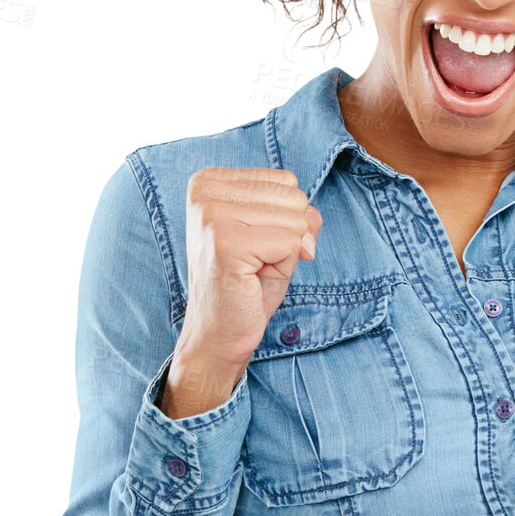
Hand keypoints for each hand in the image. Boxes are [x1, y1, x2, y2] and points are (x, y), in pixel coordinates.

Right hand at [177, 167, 321, 371]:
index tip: (253, 243)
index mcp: (210, 181)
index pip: (286, 180)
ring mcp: (212, 215)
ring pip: (296, 219)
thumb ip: (300, 211)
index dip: (284, 219)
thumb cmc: (248, 282)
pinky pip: (291, 243)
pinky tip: (252, 279)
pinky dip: (282, 267)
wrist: (218, 334)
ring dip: (285, 253)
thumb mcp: (277, 233)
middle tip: (254, 261)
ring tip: (252, 269)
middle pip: (294, 197)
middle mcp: (205, 191)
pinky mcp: (226, 243)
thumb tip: (309, 222)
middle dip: (288, 236)